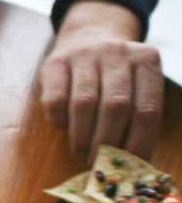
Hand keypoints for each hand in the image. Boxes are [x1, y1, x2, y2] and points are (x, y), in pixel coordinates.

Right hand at [39, 0, 163, 160]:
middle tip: (99, 163)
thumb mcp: (136, 86)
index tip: (128, 166)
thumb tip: (138, 165)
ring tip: (81, 153)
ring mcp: (85, 54)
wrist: (87, 36)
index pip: (147, 110)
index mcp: (147, 60)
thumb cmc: (114, 76)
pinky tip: (63, 126)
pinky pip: (55, 99)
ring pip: (84, 104)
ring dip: (82, 137)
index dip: (138, 143)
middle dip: (106, 143)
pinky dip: (59, 120)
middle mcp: (118, 52)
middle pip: (115, 107)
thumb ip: (138, 118)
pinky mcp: (55, 61)